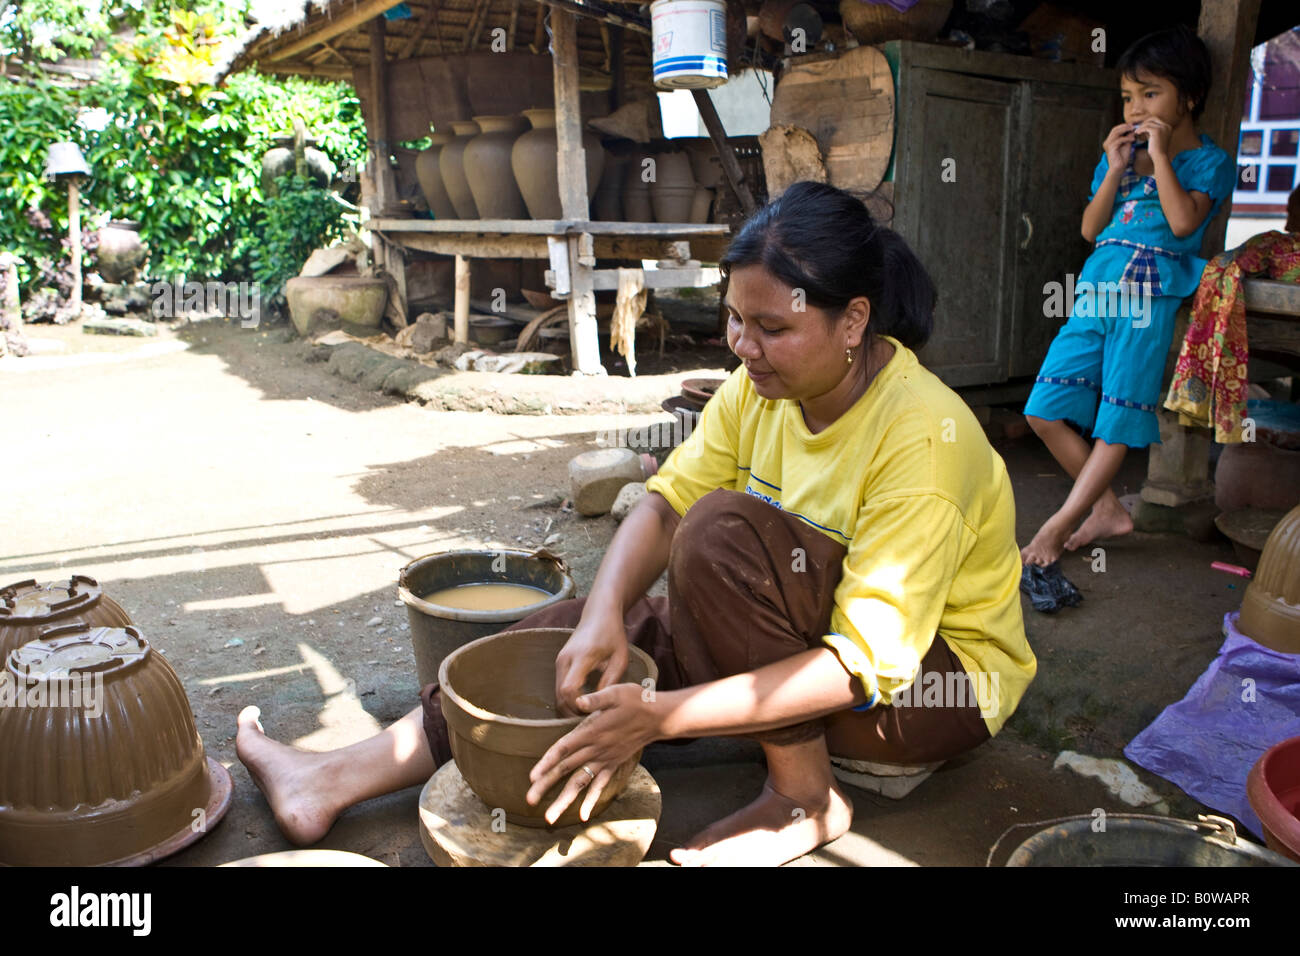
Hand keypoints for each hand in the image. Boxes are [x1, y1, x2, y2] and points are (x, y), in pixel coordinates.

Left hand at [526, 683, 660, 823]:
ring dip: (563, 801)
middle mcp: (596, 749)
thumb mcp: (616, 692)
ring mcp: (605, 760)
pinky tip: (582, 816)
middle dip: (546, 785)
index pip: (564, 749)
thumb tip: (578, 700)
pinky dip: (590, 800)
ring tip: (549, 819)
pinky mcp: (613, 764)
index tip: (532, 777)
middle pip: (566, 770)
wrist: (659, 718)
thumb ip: (596, 698)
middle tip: (528, 801)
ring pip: (580, 783)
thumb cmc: (636, 700)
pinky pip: (600, 786)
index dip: (547, 762)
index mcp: (591, 731)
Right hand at [553, 609, 628, 715]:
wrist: (599, 614)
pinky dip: (568, 697)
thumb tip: (601, 705)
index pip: (569, 689)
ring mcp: (560, 660)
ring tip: (588, 712)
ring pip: (557, 692)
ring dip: (569, 705)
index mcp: (581, 657)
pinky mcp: (560, 662)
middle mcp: (565, 659)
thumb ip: (610, 682)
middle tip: (590, 719)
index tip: (593, 712)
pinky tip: (583, 702)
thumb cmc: (613, 635)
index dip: (578, 705)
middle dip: (572, 710)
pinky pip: (559, 686)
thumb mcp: (620, 659)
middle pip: (560, 694)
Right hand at [1103, 123, 1135, 170]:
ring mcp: (1108, 145)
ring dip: (1125, 130)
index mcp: (1109, 141)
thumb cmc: (1122, 158)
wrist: (1119, 168)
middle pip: (1115, 129)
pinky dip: (1126, 138)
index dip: (1123, 126)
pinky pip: (1119, 140)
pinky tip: (1132, 139)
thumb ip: (1128, 137)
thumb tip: (1132, 130)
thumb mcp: (1126, 145)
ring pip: (1116, 133)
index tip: (1133, 124)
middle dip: (1124, 126)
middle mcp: (1107, 142)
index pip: (1115, 130)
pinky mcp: (1111, 148)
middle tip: (1133, 126)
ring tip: (1133, 130)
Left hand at [1135, 117, 1171, 159]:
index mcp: (1168, 127)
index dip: (1147, 122)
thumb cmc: (1156, 150)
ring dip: (1141, 126)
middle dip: (1144, 122)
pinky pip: (1146, 127)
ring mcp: (1163, 127)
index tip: (1140, 126)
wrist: (1159, 157)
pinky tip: (1137, 133)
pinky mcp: (1157, 131)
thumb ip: (1151, 132)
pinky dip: (1140, 129)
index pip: (1156, 120)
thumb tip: (1143, 127)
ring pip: (1148, 122)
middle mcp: (1166, 126)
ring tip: (1136, 131)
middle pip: (1153, 118)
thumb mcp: (1155, 138)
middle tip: (1137, 127)